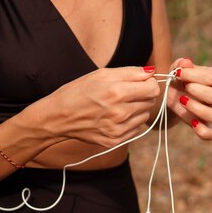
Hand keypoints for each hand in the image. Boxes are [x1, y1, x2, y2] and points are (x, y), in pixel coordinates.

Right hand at [36, 67, 160, 147]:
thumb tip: (152, 71)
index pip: (153, 89)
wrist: (58, 118)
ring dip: (136, 109)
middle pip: (150, 102)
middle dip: (142, 95)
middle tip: (125, 93)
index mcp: (116, 92)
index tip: (140, 83)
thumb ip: (130, 72)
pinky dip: (129, 122)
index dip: (148, 83)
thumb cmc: (78, 92)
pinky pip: (136, 129)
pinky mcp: (115, 141)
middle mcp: (120, 113)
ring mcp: (118, 129)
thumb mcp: (101, 75)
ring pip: (145, 116)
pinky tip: (114, 118)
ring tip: (118, 106)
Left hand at [167, 58, 211, 139]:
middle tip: (184, 87)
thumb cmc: (178, 78)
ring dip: (197, 109)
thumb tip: (186, 63)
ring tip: (183, 101)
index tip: (178, 74)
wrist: (169, 93)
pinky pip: (210, 134)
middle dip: (197, 91)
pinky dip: (203, 131)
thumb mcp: (177, 67)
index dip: (195, 75)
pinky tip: (192, 123)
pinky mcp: (203, 125)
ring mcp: (210, 111)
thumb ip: (181, 64)